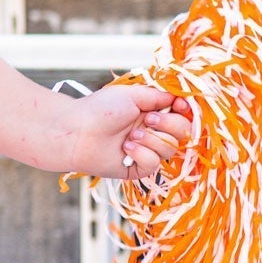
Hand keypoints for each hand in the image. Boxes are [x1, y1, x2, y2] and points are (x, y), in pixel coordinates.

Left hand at [63, 84, 192, 181]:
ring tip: (130, 136)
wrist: (75, 131)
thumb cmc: (99, 109)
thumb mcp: (132, 95)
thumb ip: (158, 96)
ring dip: (152, 140)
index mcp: (152, 112)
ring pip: (170, 149)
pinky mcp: (136, 167)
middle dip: (169, 125)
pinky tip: (125, 148)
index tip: (179, 105)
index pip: (183, 114)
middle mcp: (152, 132)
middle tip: (148, 120)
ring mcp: (145, 150)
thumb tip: (179, 98)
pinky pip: (154, 164)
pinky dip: (141, 154)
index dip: (185, 111)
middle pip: (183, 132)